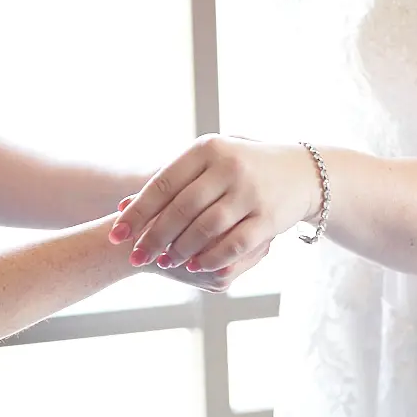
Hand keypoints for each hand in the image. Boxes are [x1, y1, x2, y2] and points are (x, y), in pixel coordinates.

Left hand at [111, 137, 320, 274]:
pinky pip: (234, 244)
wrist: (301, 172)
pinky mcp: (269, 216)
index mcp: (207, 149)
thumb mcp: (208, 163)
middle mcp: (229, 166)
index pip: (163, 183)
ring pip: (206, 228)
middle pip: (181, 209)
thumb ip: (170, 182)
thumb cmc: (241, 167)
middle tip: (135, 256)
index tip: (116, 233)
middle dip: (155, 236)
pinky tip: (194, 267)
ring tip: (163, 262)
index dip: (137, 211)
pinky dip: (211, 257)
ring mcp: (250, 191)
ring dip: (180, 249)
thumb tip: (122, 206)